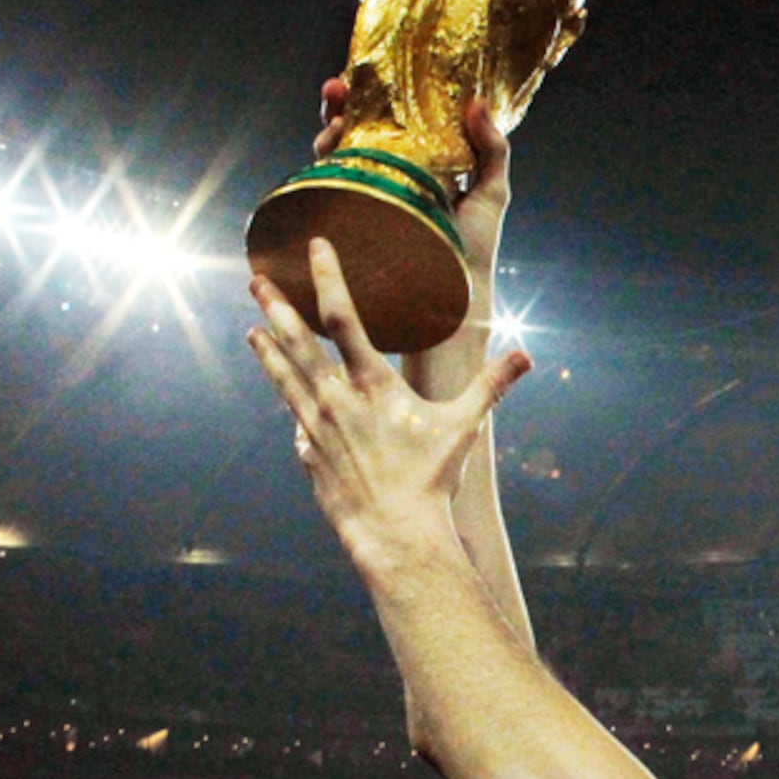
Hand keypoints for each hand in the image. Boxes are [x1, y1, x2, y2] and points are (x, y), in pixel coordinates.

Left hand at [249, 240, 530, 571]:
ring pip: (284, 377)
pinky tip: (291, 399)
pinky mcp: (308, 454)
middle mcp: (334, 400)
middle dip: (276, 306)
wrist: (393, 531)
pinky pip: (297, 422)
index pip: (343, 318)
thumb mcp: (463, 426)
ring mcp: (315, 427)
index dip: (328, 278)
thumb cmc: (430, 479)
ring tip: (252, 329)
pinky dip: (294, 405)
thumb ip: (490, 386)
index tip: (316, 248)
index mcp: (371, 384)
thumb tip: (526, 357)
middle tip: (257, 280)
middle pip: (297, 341)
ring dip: (267, 350)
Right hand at [314, 78, 512, 398]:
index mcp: (422, 163)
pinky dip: (321, 162)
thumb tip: (477, 101)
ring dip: (327, 127)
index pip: (396, 120)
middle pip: (359, 129)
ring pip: (338, 152)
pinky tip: (324, 150)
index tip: (371, 73)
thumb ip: (492, 149)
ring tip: (332, 119)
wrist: (450, 299)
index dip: (381, 94)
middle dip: (343, 103)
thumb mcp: (490, 193)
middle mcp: (391, 176)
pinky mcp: (352, 219)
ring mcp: (369, 196)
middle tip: (336, 87)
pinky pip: (328, 184)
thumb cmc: (474, 249)